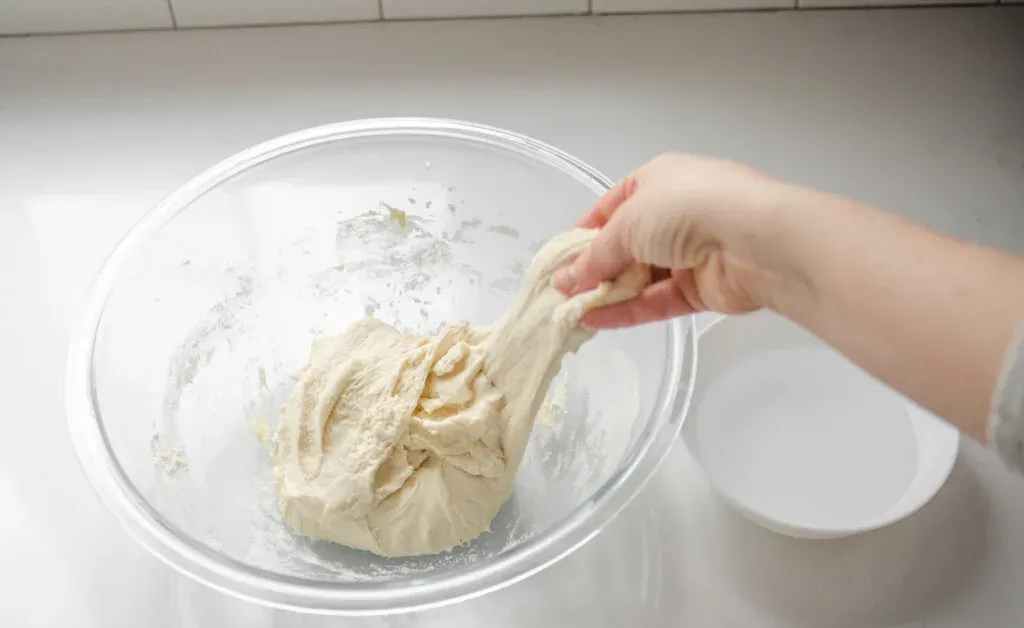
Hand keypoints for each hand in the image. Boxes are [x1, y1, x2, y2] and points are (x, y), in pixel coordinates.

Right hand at [553, 153, 789, 328]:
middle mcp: (675, 213)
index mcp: (658, 180)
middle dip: (593, 269)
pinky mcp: (702, 288)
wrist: (756, 239)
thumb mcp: (627, 224)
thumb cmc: (687, 209)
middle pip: (625, 245)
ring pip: (641, 277)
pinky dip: (627, 311)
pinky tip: (595, 322)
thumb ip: (595, 256)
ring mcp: (691, 252)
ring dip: (607, 293)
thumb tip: (566, 280)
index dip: (583, 233)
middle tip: (560, 293)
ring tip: (570, 312)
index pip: (612, 207)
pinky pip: (656, 301)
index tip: (558, 260)